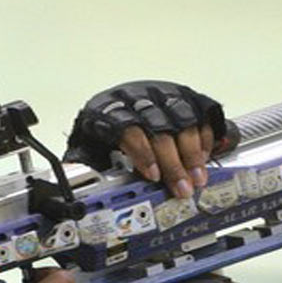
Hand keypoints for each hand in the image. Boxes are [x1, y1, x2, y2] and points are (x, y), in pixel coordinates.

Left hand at [64, 80, 228, 198]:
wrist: (114, 103)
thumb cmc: (102, 127)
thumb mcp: (87, 145)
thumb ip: (84, 163)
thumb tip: (75, 182)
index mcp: (109, 108)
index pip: (128, 128)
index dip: (143, 153)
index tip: (152, 177)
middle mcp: (138, 96)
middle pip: (160, 128)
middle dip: (174, 162)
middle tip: (182, 188)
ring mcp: (163, 93)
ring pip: (183, 120)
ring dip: (193, 152)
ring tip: (198, 177)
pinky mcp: (184, 94)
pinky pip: (201, 112)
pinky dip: (206, 136)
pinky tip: (206, 156)